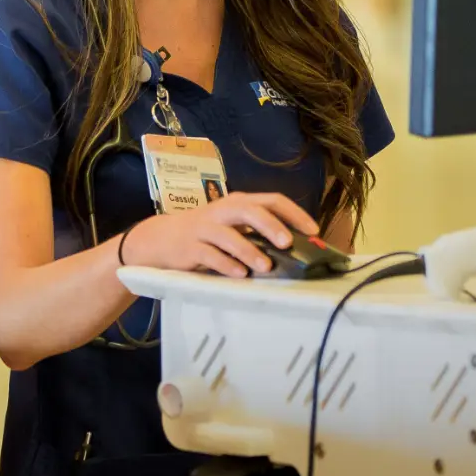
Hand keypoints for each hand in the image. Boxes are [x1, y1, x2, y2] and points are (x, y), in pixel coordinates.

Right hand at [121, 193, 318, 277]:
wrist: (162, 238)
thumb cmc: (209, 234)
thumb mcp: (234, 226)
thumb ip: (259, 233)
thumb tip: (298, 249)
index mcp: (239, 202)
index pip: (272, 200)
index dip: (294, 214)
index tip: (313, 230)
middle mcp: (223, 211)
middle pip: (249, 210)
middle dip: (271, 226)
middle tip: (288, 243)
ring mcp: (204, 228)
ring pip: (228, 235)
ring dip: (249, 251)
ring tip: (266, 266)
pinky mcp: (190, 247)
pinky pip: (210, 255)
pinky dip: (226, 265)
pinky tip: (239, 275)